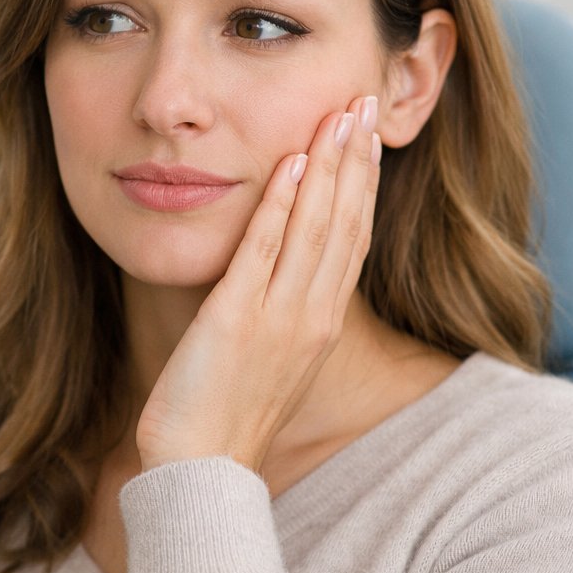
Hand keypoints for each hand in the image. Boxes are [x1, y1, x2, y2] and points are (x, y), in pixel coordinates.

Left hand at [134, 93, 381, 471]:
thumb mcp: (268, 356)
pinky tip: (291, 163)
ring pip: (316, 228)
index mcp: (321, 322)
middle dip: (359, 158)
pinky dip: (281, 205)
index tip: (370, 135)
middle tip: (367, 101)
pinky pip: (264, 251)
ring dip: (331, 166)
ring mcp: (280, 318)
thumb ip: (279, 308)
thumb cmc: (225, 415)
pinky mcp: (238, 321)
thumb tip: (276, 269)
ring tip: (341, 113)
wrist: (202, 471)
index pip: (353, 237)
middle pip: (346, 222)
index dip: (365, 182)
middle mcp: (312, 316)